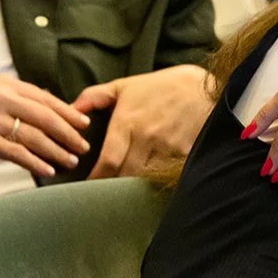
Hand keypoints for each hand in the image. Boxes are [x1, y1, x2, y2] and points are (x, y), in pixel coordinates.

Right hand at [0, 75, 89, 179]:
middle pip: (47, 118)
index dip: (68, 113)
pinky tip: (47, 170)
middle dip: (69, 134)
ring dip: (57, 151)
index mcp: (6, 85)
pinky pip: (17, 153)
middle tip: (84, 146)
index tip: (84, 123)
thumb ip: (12, 95)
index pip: (46, 99)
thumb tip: (42, 104)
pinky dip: (35, 163)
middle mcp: (3, 100)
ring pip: (36, 138)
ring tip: (70, 161)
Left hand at [73, 65, 211, 179]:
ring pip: (144, 178)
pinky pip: (166, 174)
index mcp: (127, 122)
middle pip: (124, 174)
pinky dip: (157, 180)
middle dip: (113, 185)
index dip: (96, 178)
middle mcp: (146, 137)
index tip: (89, 185)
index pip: (107, 162)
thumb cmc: (163, 86)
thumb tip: (71, 109)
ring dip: (134, 185)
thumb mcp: (126, 85)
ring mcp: (168, 146)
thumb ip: (94, 96)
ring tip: (126, 190)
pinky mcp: (186, 152)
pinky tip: (152, 181)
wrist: (206, 86)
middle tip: (105, 192)